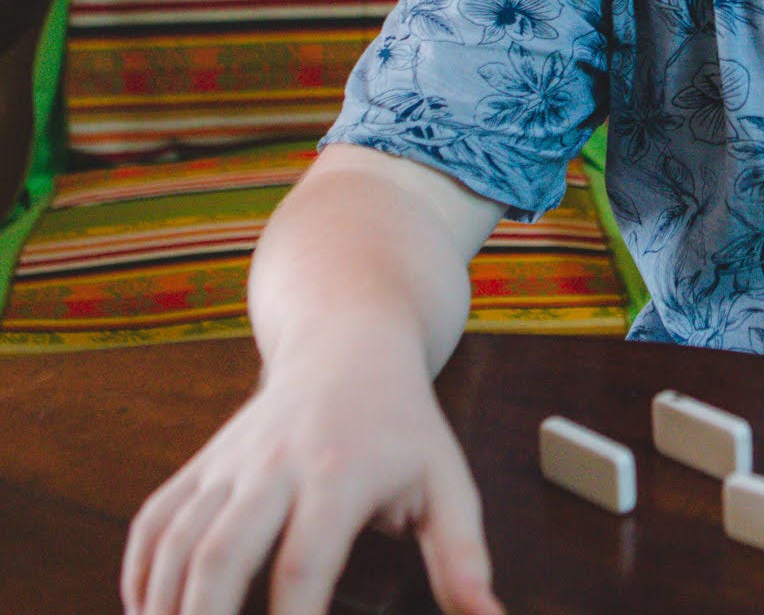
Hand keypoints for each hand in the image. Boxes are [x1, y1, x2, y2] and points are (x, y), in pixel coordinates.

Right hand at [120, 340, 502, 614]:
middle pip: (218, 557)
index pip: (304, 566)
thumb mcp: (447, 480)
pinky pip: (154, 521)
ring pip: (175, 542)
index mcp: (341, 474)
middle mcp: (276, 465)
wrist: (350, 338)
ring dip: (163, 607)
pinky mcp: (202, 462)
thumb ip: (462, 557)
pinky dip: (140, 574)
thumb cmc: (403, 422)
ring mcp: (231, 462)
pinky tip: (150, 612)